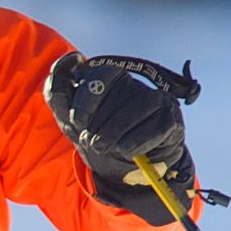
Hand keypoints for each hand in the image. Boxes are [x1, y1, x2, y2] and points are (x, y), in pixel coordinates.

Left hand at [44, 52, 196, 221]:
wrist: (127, 170)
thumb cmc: (100, 138)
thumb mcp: (72, 121)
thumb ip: (59, 92)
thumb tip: (71, 60)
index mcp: (107, 79)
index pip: (97, 73)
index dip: (84, 100)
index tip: (77, 122)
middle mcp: (132, 84)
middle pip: (111, 90)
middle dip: (94, 123)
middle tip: (91, 142)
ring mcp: (154, 99)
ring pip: (130, 111)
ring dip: (112, 136)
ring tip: (108, 148)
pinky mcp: (170, 118)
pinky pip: (152, 129)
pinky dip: (133, 145)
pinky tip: (127, 151)